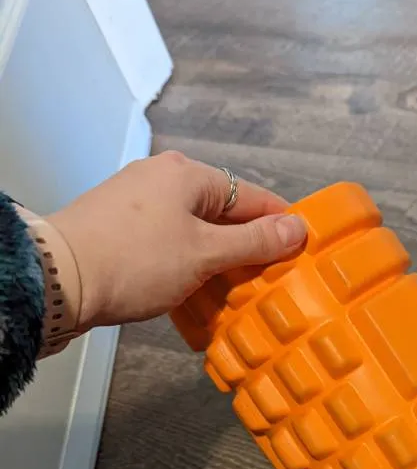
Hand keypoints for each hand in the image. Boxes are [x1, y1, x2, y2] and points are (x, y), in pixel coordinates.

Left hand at [47, 151, 306, 329]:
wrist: (59, 280)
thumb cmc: (137, 262)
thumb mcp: (205, 254)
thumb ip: (254, 242)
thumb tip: (298, 227)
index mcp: (188, 174)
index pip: (252, 195)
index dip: (281, 224)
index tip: (304, 250)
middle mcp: (162, 178)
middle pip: (223, 213)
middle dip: (248, 247)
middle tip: (271, 281)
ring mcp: (137, 202)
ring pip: (195, 230)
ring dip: (217, 261)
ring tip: (236, 294)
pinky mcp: (119, 228)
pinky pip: (169, 242)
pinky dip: (188, 264)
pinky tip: (196, 291)